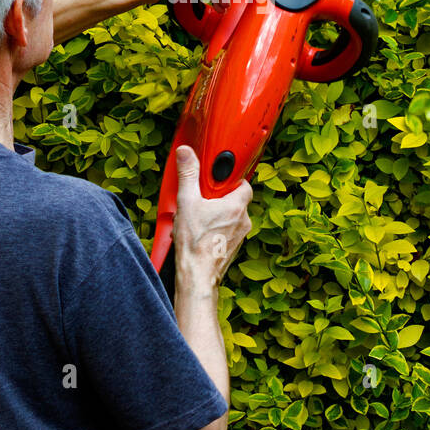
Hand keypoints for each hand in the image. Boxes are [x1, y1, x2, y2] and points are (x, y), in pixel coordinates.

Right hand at [172, 145, 252, 289]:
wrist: (197, 276)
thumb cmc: (195, 243)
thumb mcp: (187, 202)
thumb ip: (188, 174)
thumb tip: (187, 153)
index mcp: (236, 205)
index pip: (243, 183)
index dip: (230, 180)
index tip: (216, 179)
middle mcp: (243, 220)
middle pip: (235, 200)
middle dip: (218, 198)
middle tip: (201, 200)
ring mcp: (240, 235)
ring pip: (231, 217)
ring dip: (216, 215)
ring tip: (196, 219)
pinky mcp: (233, 247)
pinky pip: (227, 231)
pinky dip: (216, 229)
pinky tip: (200, 233)